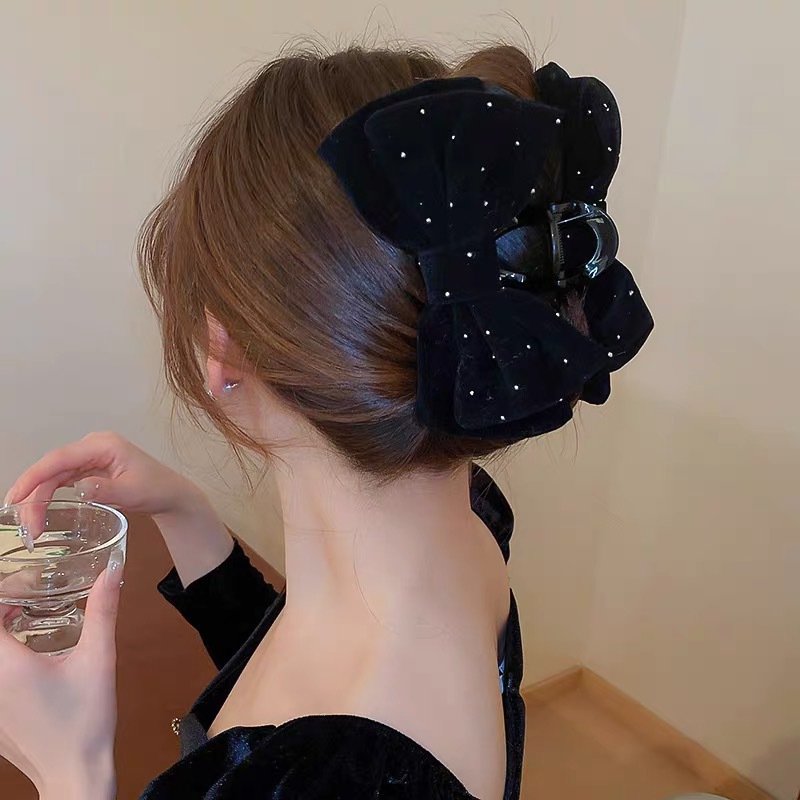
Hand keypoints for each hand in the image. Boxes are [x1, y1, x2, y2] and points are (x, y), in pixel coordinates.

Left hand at [0, 565, 121, 799]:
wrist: (75, 773)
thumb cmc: (85, 720)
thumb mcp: (99, 658)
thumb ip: (102, 610)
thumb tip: (111, 572)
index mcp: (7, 666)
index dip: (5, 592)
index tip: (30, 585)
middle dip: (4, 607)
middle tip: (30, 596)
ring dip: (3, 631)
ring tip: (29, 618)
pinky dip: (3, 655)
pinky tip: (28, 655)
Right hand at [4, 431, 233, 585]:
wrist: (170, 493)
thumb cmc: (157, 488)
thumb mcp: (133, 491)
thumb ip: (106, 490)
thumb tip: (78, 489)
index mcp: (103, 445)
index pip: (59, 458)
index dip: (34, 476)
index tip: (16, 498)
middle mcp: (92, 447)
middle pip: (52, 467)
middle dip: (33, 494)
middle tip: (25, 524)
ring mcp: (89, 457)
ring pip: (53, 475)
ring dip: (38, 498)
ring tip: (30, 525)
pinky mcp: (88, 469)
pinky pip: (61, 480)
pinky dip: (48, 496)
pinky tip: (37, 512)